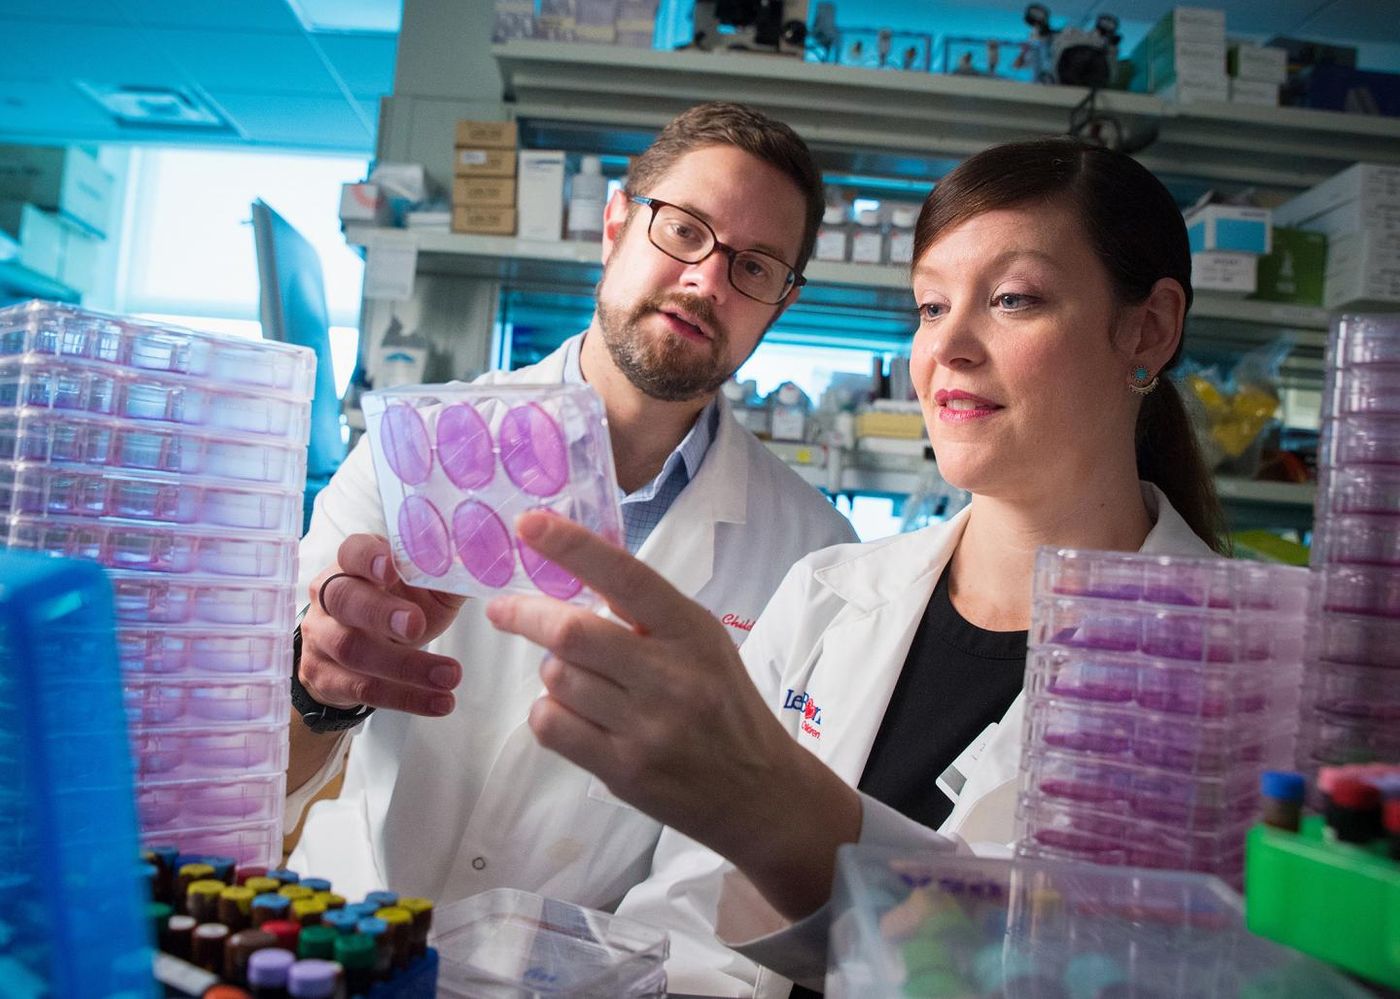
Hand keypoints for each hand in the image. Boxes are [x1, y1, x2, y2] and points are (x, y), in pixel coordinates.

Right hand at [300, 534, 466, 715]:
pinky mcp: (325, 677)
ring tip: (450, 675)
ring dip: (405, 665)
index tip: (391, 569)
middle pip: (344, 599)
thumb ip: (448, 574)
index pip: (352, 551)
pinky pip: (362, 688)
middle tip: (416, 626)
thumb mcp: (421, 588)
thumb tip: (490, 562)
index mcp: (354, 565)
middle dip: (380, 613)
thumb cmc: (396, 607)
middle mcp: (329, 597)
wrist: (353, 656)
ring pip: (352, 649)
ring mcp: (321, 637)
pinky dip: (405, 697)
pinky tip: (439, 702)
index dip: (368, 558)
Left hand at [486, 511, 861, 917]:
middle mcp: (672, 677)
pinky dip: (549, 712)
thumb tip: (573, 574)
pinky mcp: (624, 771)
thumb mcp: (703, 643)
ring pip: (557, 680)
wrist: (760, 792)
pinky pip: (552, 726)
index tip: (529, 524)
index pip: (625, 576)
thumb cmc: (725, 705)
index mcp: (692, 631)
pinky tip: (573, 714)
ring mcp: (647, 728)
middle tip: (504, 609)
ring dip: (552, 671)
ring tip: (577, 679)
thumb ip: (647, 614)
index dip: (572, 546)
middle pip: (572, 633)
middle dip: (527, 614)